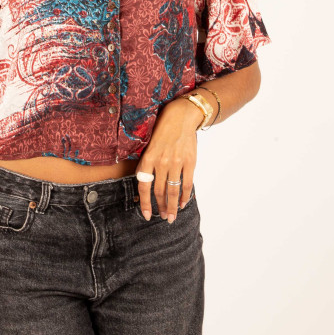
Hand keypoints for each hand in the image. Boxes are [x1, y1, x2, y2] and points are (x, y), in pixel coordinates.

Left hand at [135, 98, 199, 222]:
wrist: (181, 116)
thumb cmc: (162, 129)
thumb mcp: (149, 144)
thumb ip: (147, 162)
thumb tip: (145, 181)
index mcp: (148, 157)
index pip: (144, 185)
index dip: (144, 202)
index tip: (146, 214)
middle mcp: (161, 161)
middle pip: (159, 191)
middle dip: (160, 207)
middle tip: (162, 218)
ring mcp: (176, 162)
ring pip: (173, 190)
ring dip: (172, 206)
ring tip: (171, 217)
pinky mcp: (189, 162)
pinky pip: (186, 183)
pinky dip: (184, 196)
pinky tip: (182, 203)